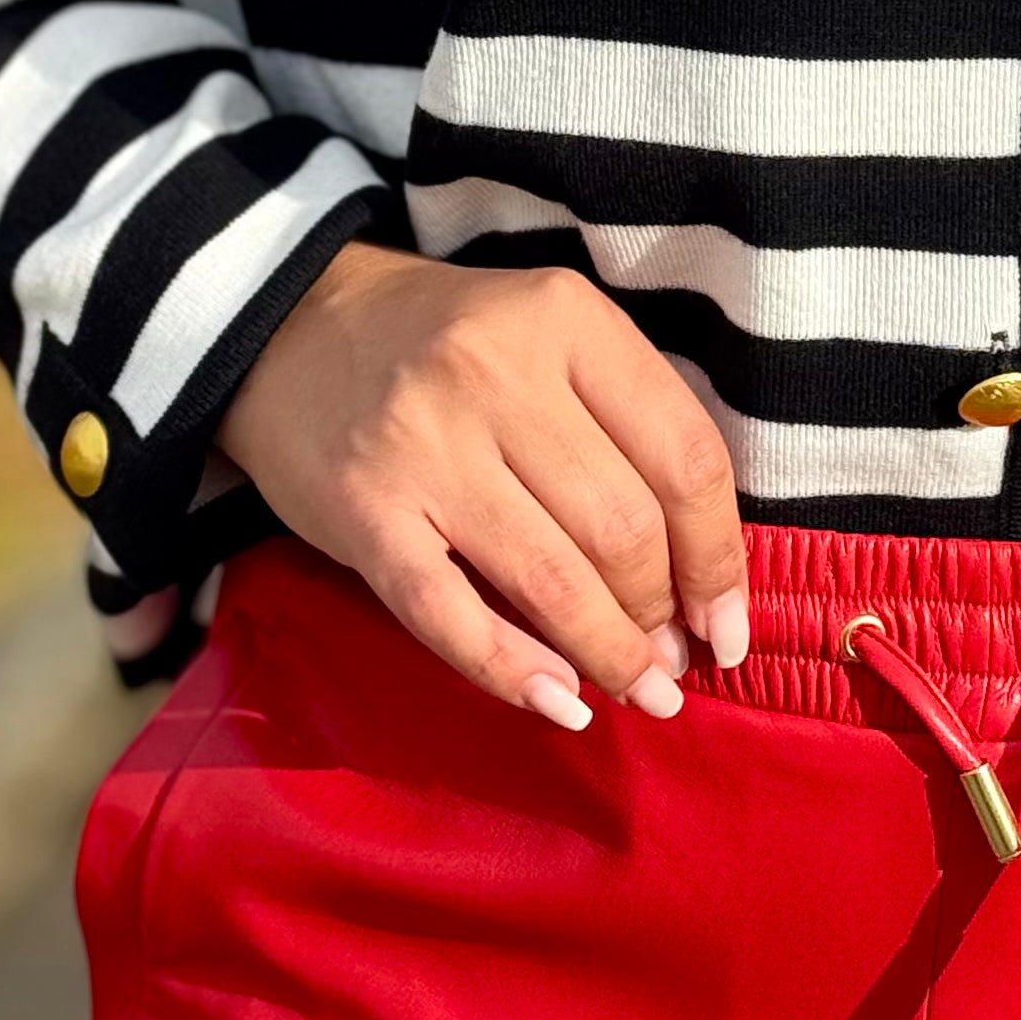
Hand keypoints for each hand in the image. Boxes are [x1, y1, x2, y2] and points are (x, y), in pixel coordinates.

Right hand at [218, 243, 751, 729]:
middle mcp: (497, 372)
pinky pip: (452, 617)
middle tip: (671, 660)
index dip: (720, 555)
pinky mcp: (365, 513)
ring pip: (552, 581)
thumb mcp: (549, 337)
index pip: (683, 453)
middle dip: (663, 614)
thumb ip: (624, 425)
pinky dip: (515, 673)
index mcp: (565, 317)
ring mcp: (425, 445)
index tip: (729, 622)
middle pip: (623, 527)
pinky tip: (559, 702)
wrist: (291, 327)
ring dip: (609, 655)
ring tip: (638, 689)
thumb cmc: (451, 344)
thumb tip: (701, 576)